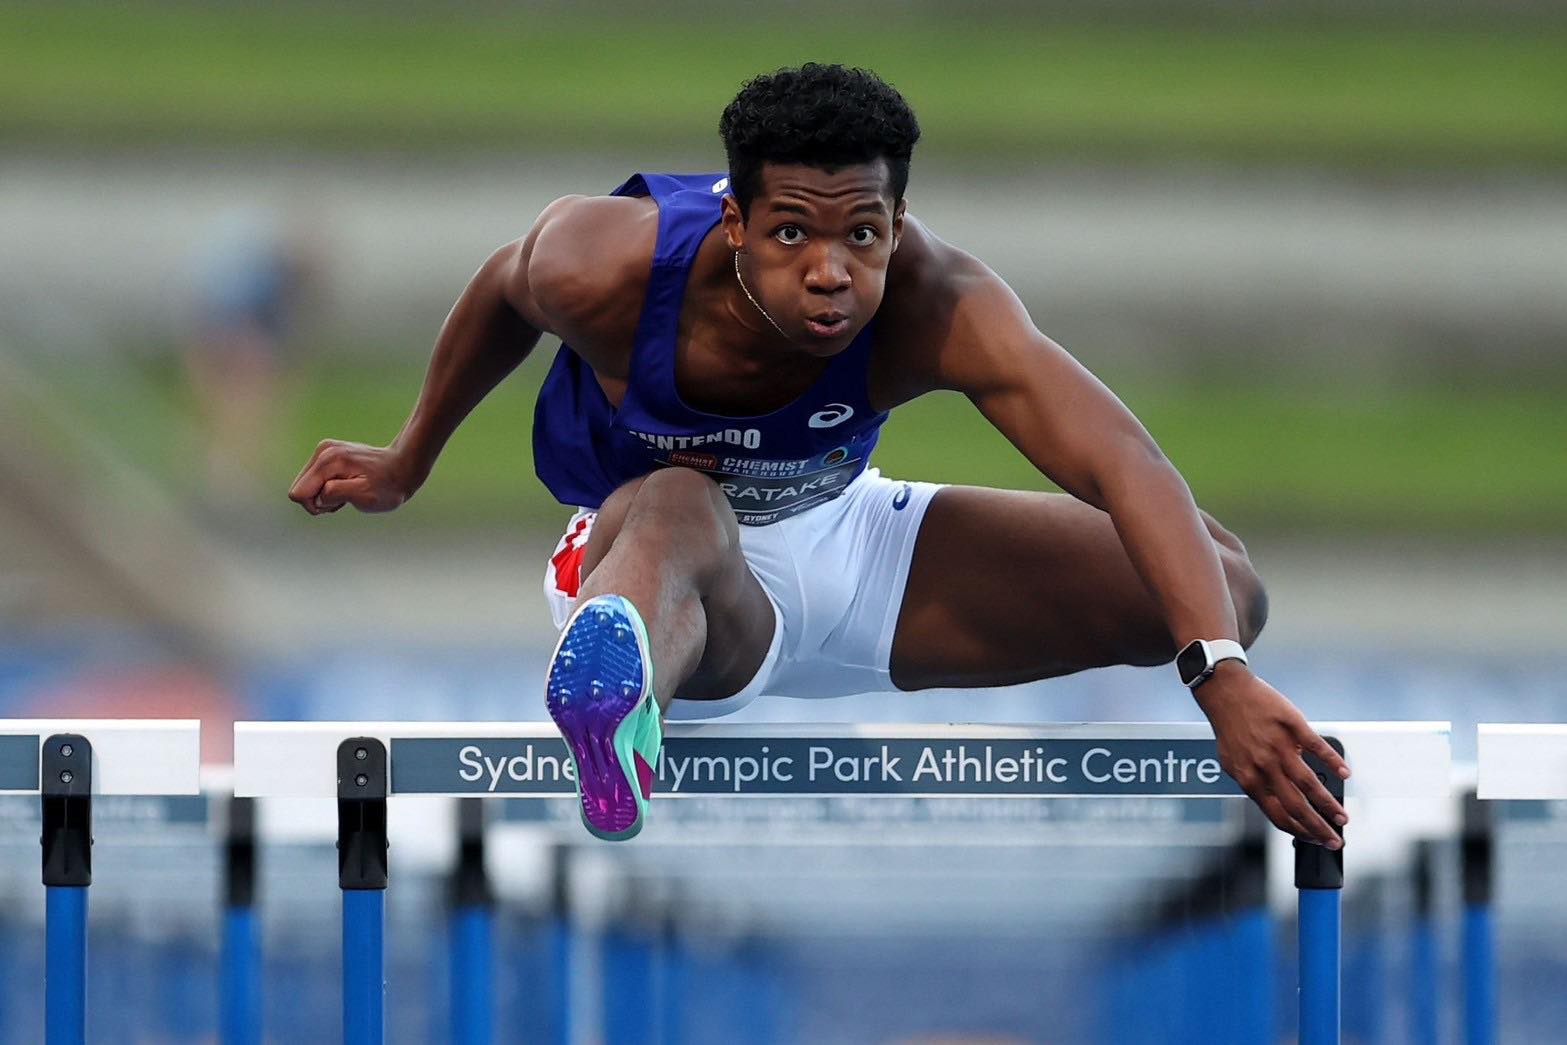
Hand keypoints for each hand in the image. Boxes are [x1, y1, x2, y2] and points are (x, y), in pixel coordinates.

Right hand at [288, 439, 420, 515]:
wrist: (403, 467)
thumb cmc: (387, 486)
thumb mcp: (364, 495)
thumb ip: (335, 493)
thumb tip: (316, 494)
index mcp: (328, 461)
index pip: (298, 494)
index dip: (317, 505)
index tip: (340, 501)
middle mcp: (322, 450)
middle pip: (300, 489)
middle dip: (321, 500)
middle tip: (347, 496)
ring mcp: (324, 450)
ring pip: (307, 486)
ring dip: (327, 495)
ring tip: (350, 490)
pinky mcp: (328, 454)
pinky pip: (316, 481)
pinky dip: (330, 488)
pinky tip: (349, 484)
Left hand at [1195, 663, 1350, 847]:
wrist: (1225, 691)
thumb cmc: (1229, 727)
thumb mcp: (1232, 763)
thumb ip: (1253, 783)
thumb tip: (1273, 802)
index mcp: (1248, 778)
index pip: (1277, 814)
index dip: (1298, 831)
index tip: (1314, 841)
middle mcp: (1264, 765)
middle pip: (1296, 806)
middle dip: (1318, 828)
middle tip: (1335, 839)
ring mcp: (1279, 746)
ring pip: (1308, 783)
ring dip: (1328, 804)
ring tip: (1342, 817)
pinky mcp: (1292, 725)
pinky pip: (1316, 747)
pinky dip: (1333, 761)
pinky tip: (1344, 773)